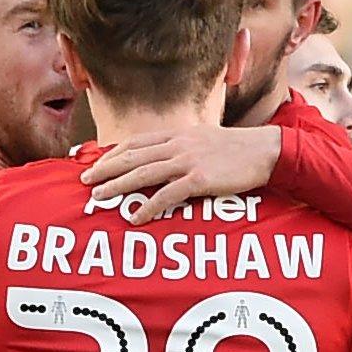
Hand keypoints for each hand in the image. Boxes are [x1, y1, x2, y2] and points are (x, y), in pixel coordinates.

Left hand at [82, 126, 282, 219]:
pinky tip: (136, 217)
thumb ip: (183, 147)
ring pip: (143, 173)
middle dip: (105, 169)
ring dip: (117, 186)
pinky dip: (149, 207)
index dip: (112, 153)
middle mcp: (179, 144)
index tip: (96, 165)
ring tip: (98, 198)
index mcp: (178, 134)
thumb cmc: (238, 149)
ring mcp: (189, 161)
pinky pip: (168, 195)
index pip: (136, 142)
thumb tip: (165, 159)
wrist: (266, 151)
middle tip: (85, 182)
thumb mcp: (205, 140)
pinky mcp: (200, 180)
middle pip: (132, 156)